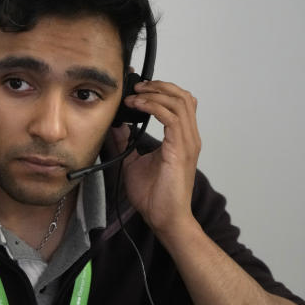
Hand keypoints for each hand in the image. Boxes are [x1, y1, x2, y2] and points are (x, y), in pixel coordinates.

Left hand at [112, 79, 200, 238]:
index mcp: (181, 138)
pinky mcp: (181, 149)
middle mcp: (189, 137)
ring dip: (154, 94)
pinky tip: (137, 107)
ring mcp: (187, 142)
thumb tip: (116, 126)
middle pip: (182, 96)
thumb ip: (127, 143)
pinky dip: (153, 107)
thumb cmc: (154, 196)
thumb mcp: (133, 162)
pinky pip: (171, 117)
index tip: (137, 88)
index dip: (161, 90)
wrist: (164, 218)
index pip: (180, 102)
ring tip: (134, 95)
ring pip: (179, 102)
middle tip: (136, 87)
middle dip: (158, 86)